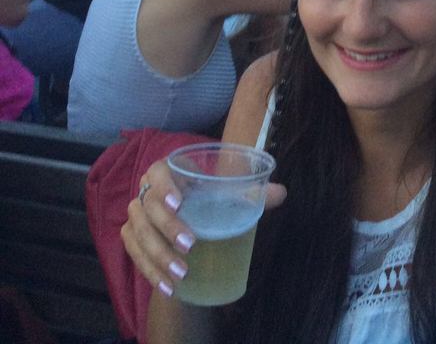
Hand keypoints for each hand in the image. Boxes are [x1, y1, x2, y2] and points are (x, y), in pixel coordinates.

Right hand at [121, 159, 286, 297]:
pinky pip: (135, 256)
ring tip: (182, 273)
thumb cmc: (205, 200)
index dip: (165, 186)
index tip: (180, 203)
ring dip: (158, 256)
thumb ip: (252, 193)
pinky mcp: (131, 239)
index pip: (158, 172)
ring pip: (139, 234)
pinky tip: (168, 287)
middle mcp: (146, 192)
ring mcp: (136, 217)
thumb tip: (281, 193)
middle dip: (167, 227)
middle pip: (149, 207)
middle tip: (190, 244)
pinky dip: (150, 272)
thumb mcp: (225, 195)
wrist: (183, 218)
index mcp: (167, 171)